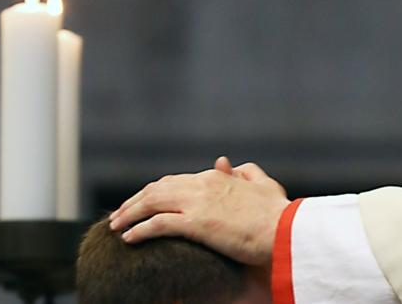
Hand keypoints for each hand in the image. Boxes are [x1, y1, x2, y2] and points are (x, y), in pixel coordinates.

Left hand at [108, 159, 289, 265]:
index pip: (176, 180)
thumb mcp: (264, 184)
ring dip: (130, 214)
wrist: (285, 230)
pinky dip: (139, 230)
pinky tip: (128, 238)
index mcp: (217, 177)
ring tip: (115, 225)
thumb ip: (246, 171)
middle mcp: (203, 185)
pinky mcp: (196, 224)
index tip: (143, 201)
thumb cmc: (278, 213)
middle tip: (120, 213)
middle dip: (135, 201)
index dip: (155, 191)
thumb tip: (227, 162)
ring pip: (152, 203)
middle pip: (158, 189)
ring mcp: (198, 203)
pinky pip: (158, 224)